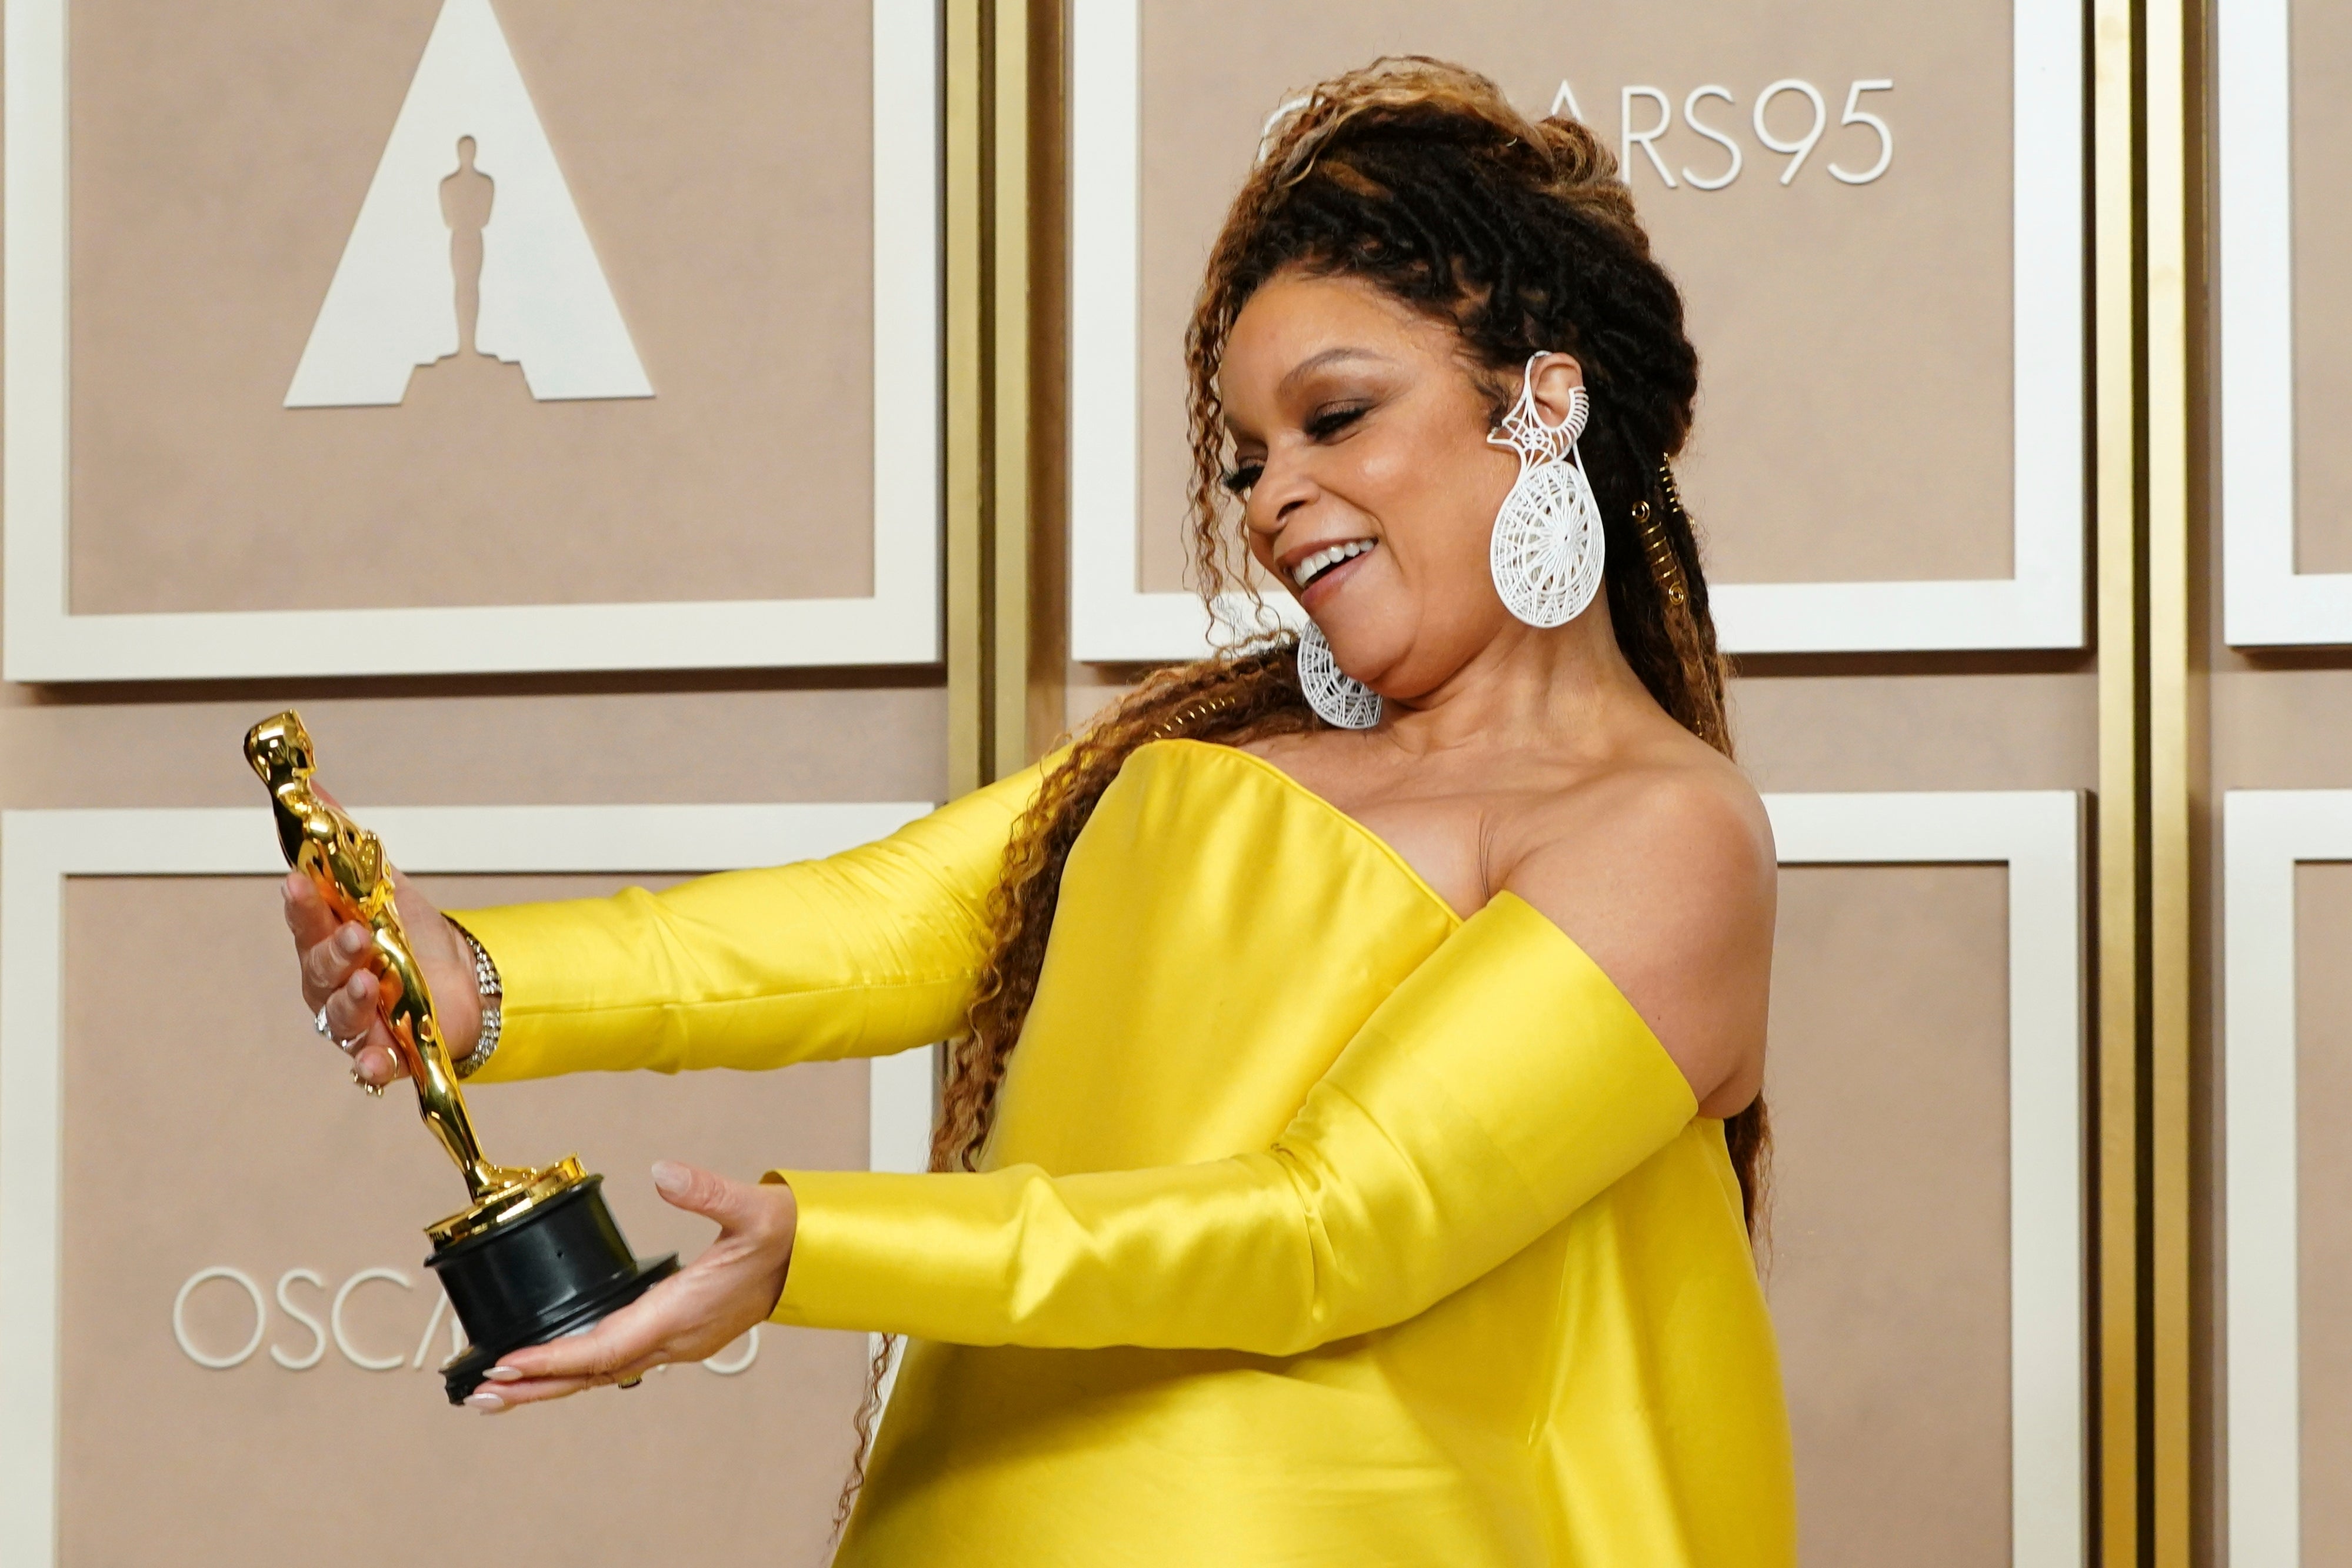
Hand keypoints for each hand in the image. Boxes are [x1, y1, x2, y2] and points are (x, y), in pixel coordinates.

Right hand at [283, 866, 479, 1089]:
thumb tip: (319, 798)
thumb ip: (353, 851)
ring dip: (352, 1000)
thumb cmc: (414, 938)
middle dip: (336, 952)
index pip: (307, 922)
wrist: (467, 978)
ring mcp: (357, 1021)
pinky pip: (371, 1063)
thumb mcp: (389, 888)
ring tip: (367, 983)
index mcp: (328, 942)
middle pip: (321, 970)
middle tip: (356, 935)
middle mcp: (333, 985)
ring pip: (342, 1015)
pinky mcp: (387, 1051)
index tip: (297, 882)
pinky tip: (375, 1061)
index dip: (301, 905)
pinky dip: (371, 1064)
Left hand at [466, 1162, 797, 1410]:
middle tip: (479, 1396)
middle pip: (594, 1374)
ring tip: (499, 1389)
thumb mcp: (754, 1207)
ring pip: (603, 1372)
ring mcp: (677, 1343)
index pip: (606, 1349)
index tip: (509, 1364)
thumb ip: (708, 1192)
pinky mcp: (678, 1337)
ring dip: (551, 1383)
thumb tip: (663, 1174)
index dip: (555, 1360)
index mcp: (683, 1314)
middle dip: (535, 1387)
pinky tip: (556, 1365)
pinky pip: (617, 1361)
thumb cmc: (786, 1235)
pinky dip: (579, 1368)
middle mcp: (675, 1339)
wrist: (814, 1257)